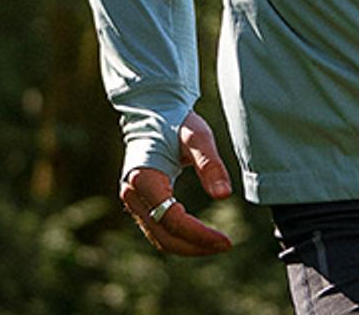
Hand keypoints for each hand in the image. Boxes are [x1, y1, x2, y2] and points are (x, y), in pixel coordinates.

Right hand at [120, 111, 233, 256]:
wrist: (154, 113)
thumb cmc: (178, 122)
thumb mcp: (199, 137)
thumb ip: (211, 165)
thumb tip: (223, 196)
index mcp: (144, 178)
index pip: (172, 219)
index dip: (199, 234)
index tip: (226, 241)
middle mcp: (132, 193)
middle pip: (164, 235)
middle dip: (195, 245)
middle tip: (227, 246)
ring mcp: (133, 200)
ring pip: (159, 236)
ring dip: (188, 246)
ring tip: (218, 244)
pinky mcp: (140, 202)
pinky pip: (158, 228)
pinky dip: (180, 237)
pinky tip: (203, 236)